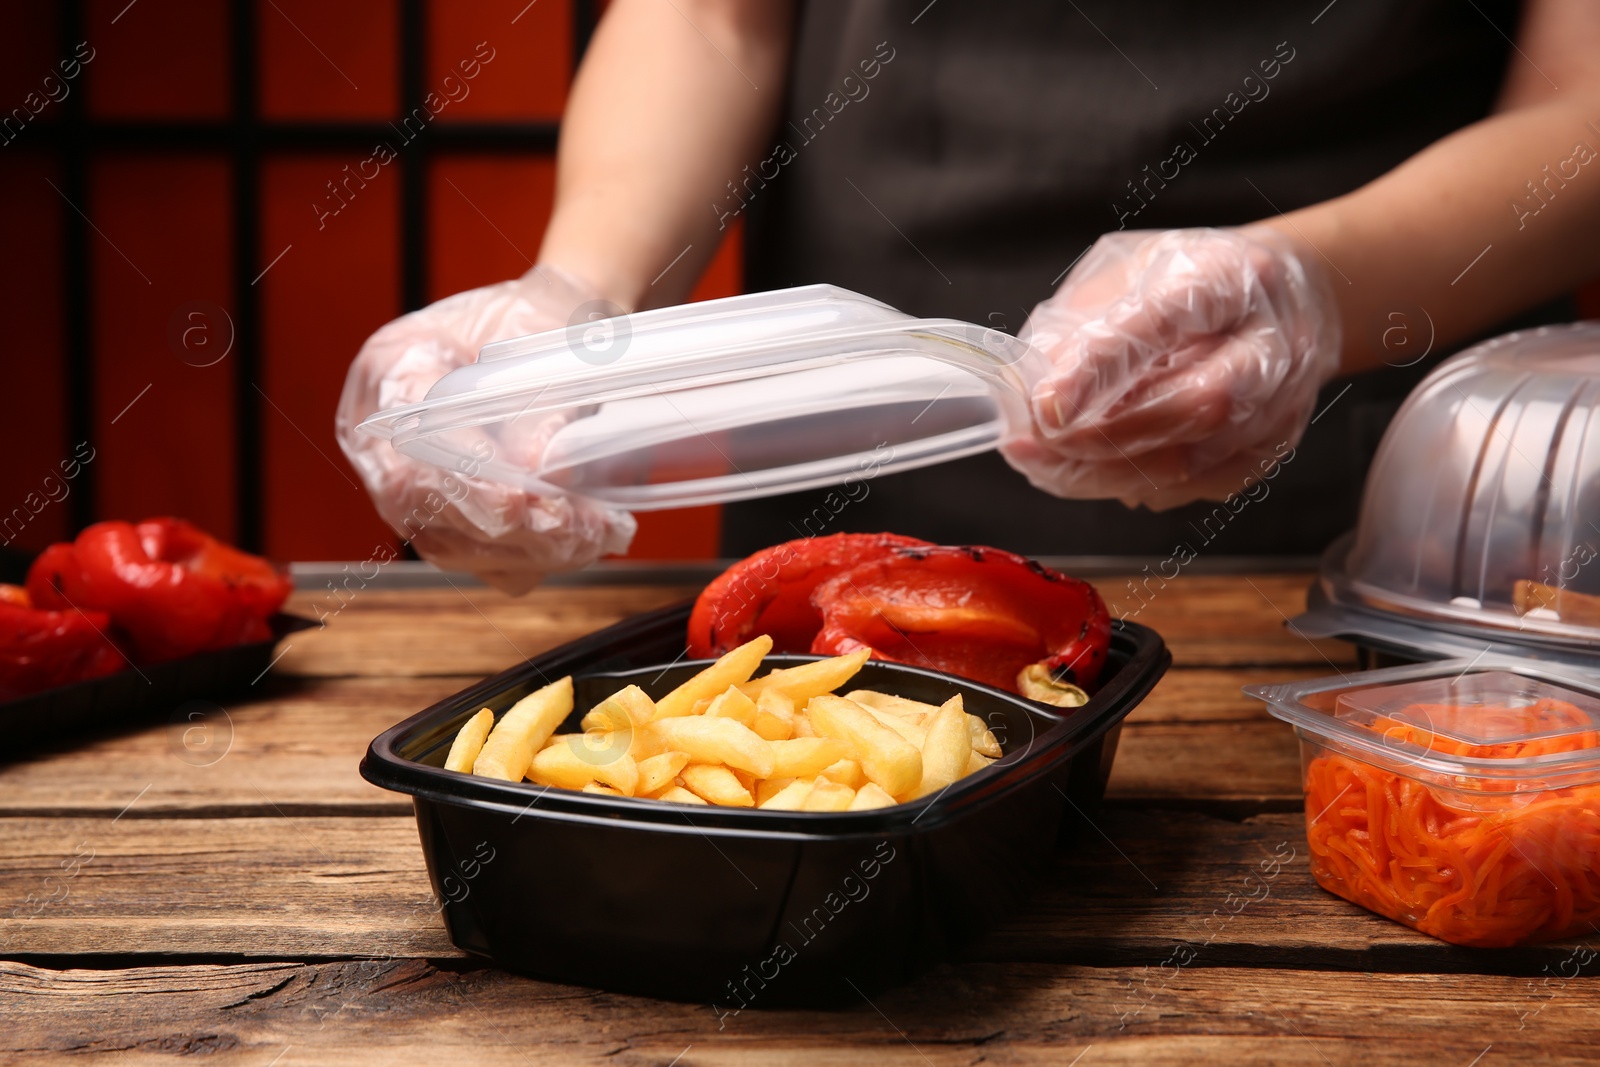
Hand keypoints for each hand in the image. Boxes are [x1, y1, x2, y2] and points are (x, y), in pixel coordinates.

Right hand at [335, 266, 636, 593]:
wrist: (559, 327)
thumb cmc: (542, 319)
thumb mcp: (546, 336)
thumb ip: (539, 400)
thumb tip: (538, 468)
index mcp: (389, 367)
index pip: (401, 441)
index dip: (456, 479)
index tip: (514, 499)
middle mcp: (384, 433)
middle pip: (418, 506)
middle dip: (500, 526)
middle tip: (568, 525)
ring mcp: (413, 484)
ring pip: (452, 544)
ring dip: (527, 549)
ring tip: (594, 532)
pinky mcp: (454, 519)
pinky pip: (485, 560)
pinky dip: (538, 559)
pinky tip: (589, 538)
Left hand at [1001, 227, 1341, 509]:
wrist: (1286, 295)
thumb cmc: (1192, 278)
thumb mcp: (1128, 268)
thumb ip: (1081, 321)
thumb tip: (1030, 386)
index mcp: (1230, 275)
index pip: (1166, 320)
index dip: (1102, 367)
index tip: (1045, 405)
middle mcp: (1273, 338)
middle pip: (1198, 403)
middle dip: (1103, 437)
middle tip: (1035, 445)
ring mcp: (1282, 399)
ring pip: (1196, 457)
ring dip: (1108, 471)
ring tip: (1046, 464)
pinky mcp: (1274, 445)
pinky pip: (1200, 484)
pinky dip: (1138, 485)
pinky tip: (1095, 471)